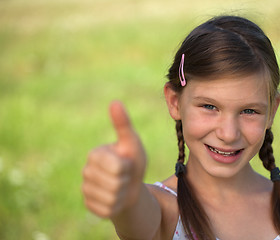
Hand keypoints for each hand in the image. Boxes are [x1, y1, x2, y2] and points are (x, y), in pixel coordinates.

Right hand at [82, 100, 145, 217]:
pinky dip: (117, 206)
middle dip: (127, 181)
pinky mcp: (89, 205)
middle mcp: (86, 171)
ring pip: (112, 198)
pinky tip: (115, 198)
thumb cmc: (133, 161)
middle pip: (115, 183)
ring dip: (123, 194)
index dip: (128, 167)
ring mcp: (86, 189)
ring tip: (122, 186)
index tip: (126, 163)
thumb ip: (123, 125)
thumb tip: (115, 102)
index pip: (117, 167)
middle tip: (125, 176)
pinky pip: (107, 210)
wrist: (132, 186)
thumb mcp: (132, 143)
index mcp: (95, 153)